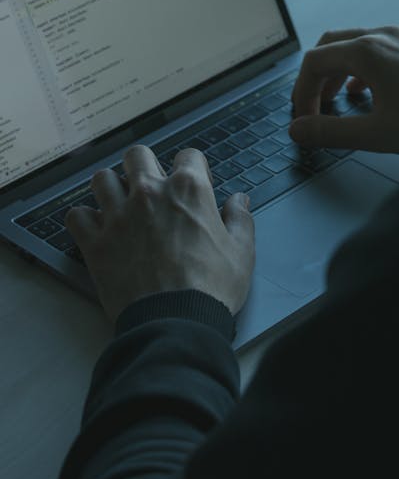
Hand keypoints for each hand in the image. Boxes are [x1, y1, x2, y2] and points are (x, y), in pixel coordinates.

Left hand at [65, 144, 254, 324]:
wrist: (175, 322)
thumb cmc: (210, 288)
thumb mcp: (241, 252)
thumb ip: (240, 220)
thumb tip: (239, 201)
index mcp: (189, 190)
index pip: (189, 156)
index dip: (193, 168)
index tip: (193, 184)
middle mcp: (150, 193)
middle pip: (137, 155)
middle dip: (144, 166)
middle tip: (151, 186)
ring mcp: (118, 216)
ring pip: (102, 179)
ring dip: (111, 188)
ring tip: (120, 204)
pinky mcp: (96, 242)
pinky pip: (77, 216)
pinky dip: (85, 220)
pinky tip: (97, 229)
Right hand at [289, 25, 398, 156]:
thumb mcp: (376, 133)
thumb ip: (331, 133)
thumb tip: (301, 130)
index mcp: (369, 51)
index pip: (314, 61)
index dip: (301, 92)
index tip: (304, 119)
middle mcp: (385, 36)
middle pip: (331, 46)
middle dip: (317, 78)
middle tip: (314, 107)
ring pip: (356, 44)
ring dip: (339, 71)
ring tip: (337, 101)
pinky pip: (380, 48)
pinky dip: (363, 67)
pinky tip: (370, 91)